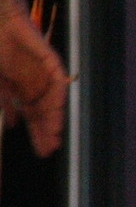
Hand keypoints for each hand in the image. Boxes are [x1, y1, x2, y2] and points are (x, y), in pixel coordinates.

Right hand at [0, 6, 68, 156]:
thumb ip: (5, 103)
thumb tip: (12, 125)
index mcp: (22, 87)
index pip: (34, 115)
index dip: (38, 133)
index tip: (42, 152)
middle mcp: (35, 80)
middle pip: (45, 110)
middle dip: (47, 129)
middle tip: (50, 149)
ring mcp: (41, 68)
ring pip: (54, 95)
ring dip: (55, 114)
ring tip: (55, 134)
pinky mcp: (47, 54)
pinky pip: (57, 74)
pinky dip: (58, 89)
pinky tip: (58, 105)